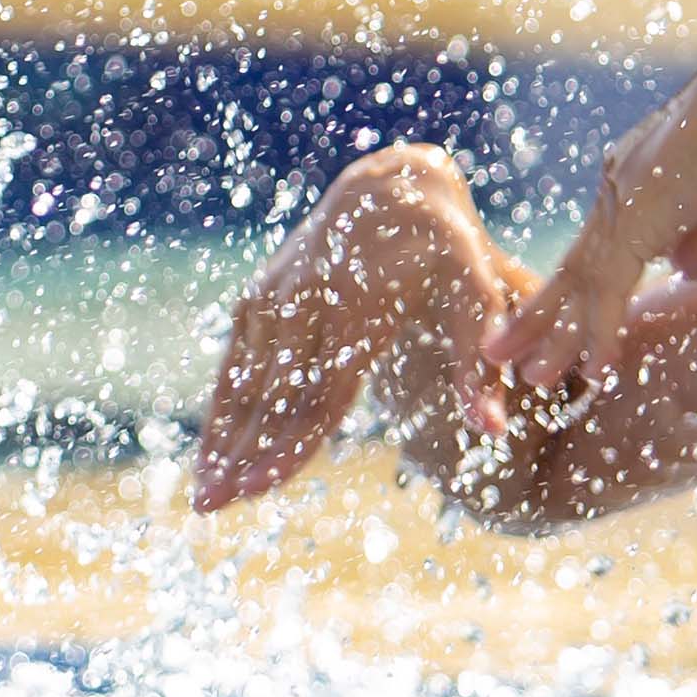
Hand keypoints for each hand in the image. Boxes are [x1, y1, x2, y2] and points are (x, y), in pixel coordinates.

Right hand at [192, 143, 537, 510]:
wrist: (391, 190)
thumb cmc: (445, 254)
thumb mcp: (476, 295)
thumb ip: (476, 368)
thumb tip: (494, 433)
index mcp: (357, 305)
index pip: (319, 390)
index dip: (289, 441)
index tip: (261, 486)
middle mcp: (304, 300)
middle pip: (271, 394)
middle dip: (241, 454)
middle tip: (214, 506)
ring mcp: (272, 297)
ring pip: (243, 382)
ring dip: (219, 441)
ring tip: (202, 498)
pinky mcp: (256, 299)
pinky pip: (233, 365)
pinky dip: (219, 412)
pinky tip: (208, 456)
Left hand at [486, 18, 696, 405]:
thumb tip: (685, 274)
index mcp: (639, 173)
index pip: (601, 242)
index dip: (581, 286)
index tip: (565, 319)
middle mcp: (619, 184)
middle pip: (574, 264)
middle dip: (540, 314)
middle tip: (503, 351)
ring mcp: (624, 201)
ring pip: (581, 284)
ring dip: (556, 336)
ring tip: (528, 378)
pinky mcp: (639, 220)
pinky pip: (612, 291)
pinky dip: (601, 335)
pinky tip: (594, 374)